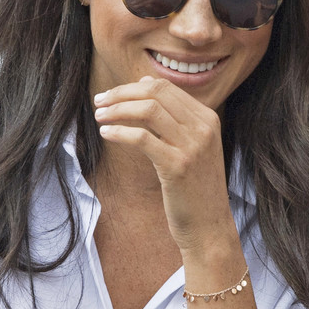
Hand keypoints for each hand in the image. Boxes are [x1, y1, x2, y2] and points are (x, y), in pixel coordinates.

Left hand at [93, 77, 237, 254]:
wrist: (209, 226)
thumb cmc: (194, 187)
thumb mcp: (192, 146)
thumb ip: (174, 116)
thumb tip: (144, 82)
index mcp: (207, 119)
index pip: (165, 87)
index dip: (132, 87)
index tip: (111, 96)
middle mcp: (203, 128)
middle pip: (156, 93)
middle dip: (121, 93)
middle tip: (99, 102)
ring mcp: (192, 146)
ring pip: (149, 110)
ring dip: (117, 110)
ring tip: (99, 117)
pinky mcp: (177, 166)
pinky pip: (142, 138)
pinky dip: (120, 132)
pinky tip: (106, 134)